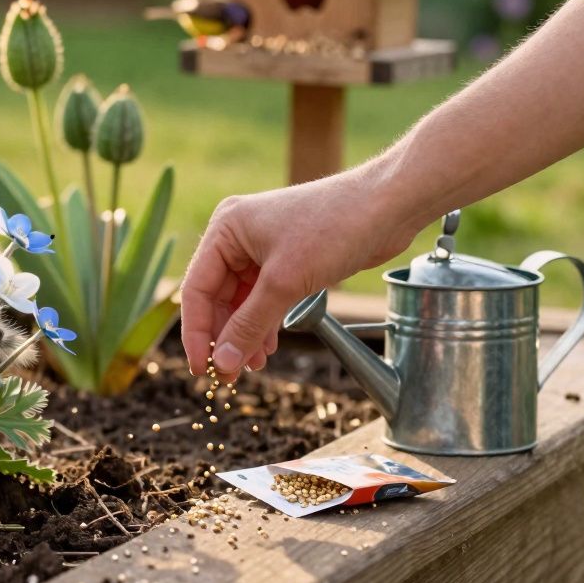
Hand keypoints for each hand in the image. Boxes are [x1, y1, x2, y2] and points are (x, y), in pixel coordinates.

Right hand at [180, 172, 416, 380]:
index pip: (196, 289)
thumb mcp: (285, 283)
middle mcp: (237, 237)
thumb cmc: (335, 227)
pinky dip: (263, 323)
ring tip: (251, 366)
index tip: (201, 369)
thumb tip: (223, 363)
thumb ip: (250, 325)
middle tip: (227, 376)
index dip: (197, 332)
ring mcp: (261, 248)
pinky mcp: (285, 259)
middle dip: (224, 337)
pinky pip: (263, 298)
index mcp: (225, 229)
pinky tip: (267, 348)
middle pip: (217, 298)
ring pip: (241, 301)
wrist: (387, 206)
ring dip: (244, 334)